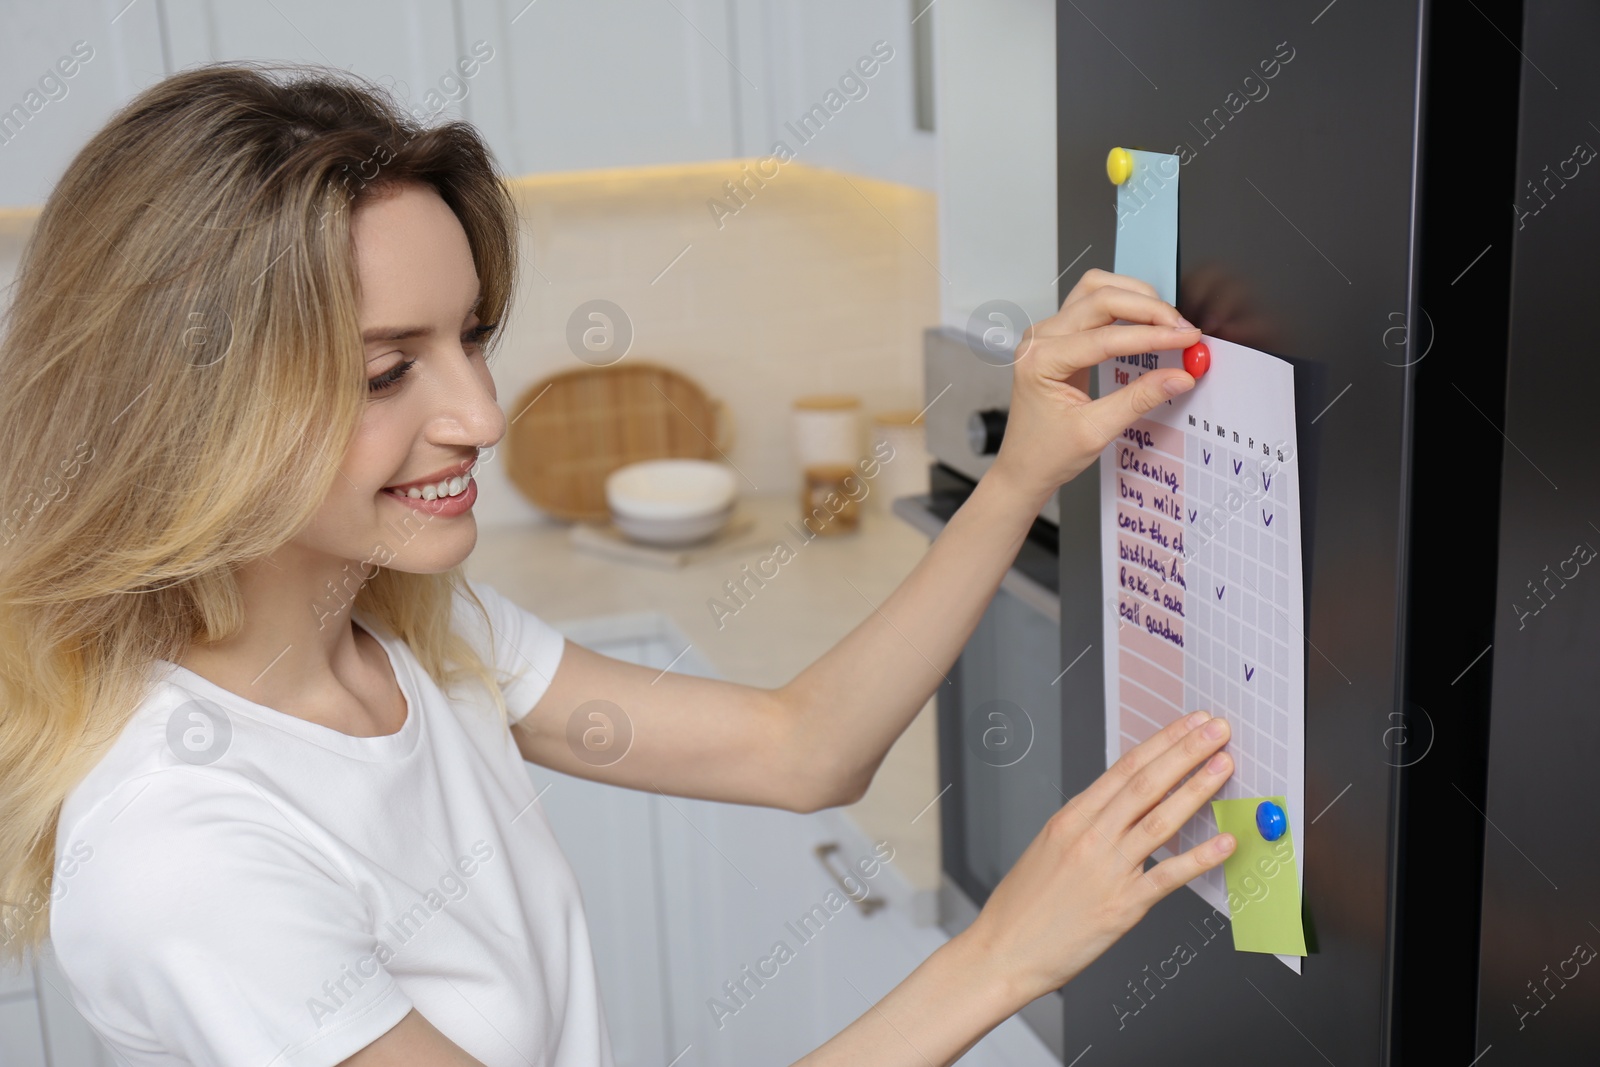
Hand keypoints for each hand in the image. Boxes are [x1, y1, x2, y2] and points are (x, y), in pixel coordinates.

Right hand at [958, 709, 1235, 1006]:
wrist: (1003, 951)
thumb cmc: (1023, 907)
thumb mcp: (1049, 847)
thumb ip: (1087, 824)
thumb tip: (1125, 805)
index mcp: (1071, 818)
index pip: (1125, 768)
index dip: (1163, 742)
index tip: (1190, 724)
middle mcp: (1089, 837)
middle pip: (1145, 783)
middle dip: (1186, 751)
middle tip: (1217, 729)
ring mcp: (1106, 870)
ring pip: (1159, 820)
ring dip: (1196, 789)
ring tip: (1223, 766)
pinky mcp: (1122, 906)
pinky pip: (1168, 876)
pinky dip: (1199, 857)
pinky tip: (1224, 842)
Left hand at [989, 269, 1199, 503]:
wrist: (1024, 465)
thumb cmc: (1046, 452)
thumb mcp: (1096, 431)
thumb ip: (1139, 400)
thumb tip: (1179, 376)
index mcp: (1040, 361)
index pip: (1105, 337)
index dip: (1152, 335)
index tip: (1187, 338)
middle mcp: (1040, 338)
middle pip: (1101, 298)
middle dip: (1148, 308)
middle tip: (1183, 329)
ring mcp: (1047, 333)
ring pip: (1096, 290)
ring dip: (1135, 297)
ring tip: (1167, 321)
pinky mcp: (1059, 335)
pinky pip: (1092, 302)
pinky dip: (1123, 305)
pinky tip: (1145, 320)